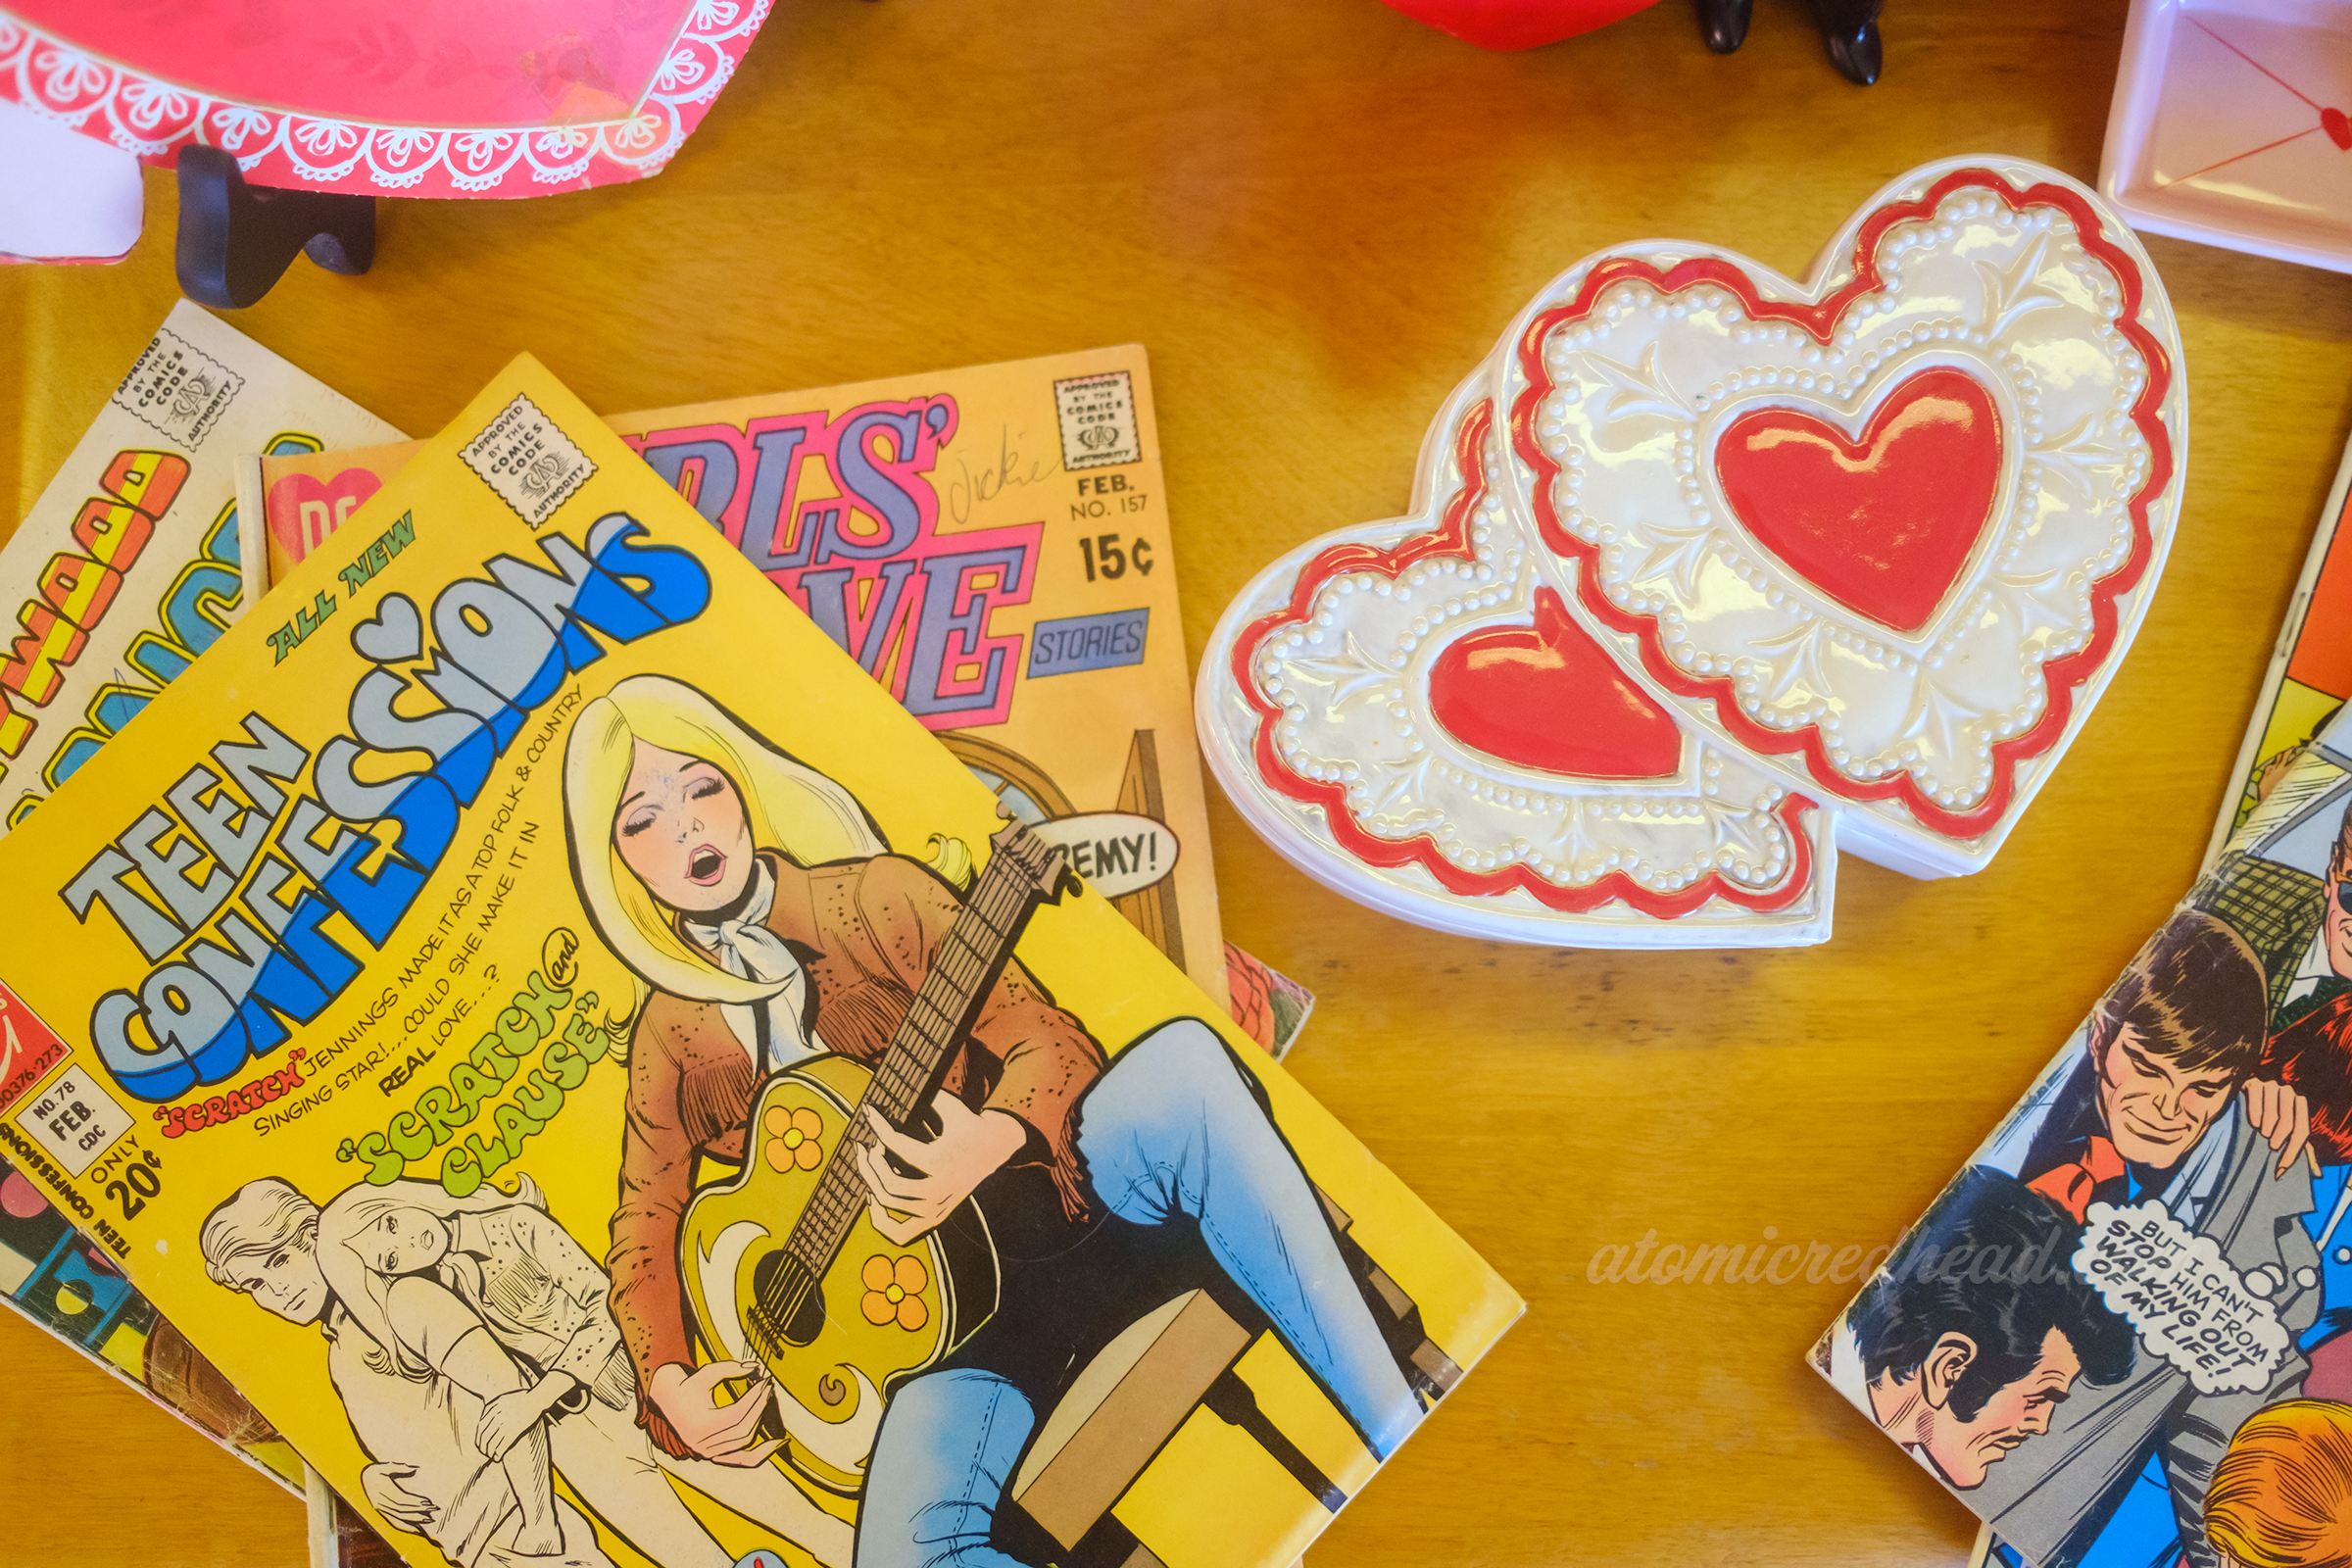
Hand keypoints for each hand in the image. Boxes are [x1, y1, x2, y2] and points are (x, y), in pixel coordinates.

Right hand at [360, 1461, 436, 1531]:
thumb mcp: (386, 1466)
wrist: (362, 1478)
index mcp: (382, 1491)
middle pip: (402, 1510)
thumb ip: (400, 1468)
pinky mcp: (382, 1513)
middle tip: (434, 1509)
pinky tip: (417, 1529)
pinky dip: (406, 1527)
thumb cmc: (377, 1470)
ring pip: (399, 1517)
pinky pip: (394, 1522)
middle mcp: (380, 1503)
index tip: (427, 1502)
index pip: (401, 1500)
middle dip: (419, 1510)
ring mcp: (381, 1509)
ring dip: (414, 1520)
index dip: (414, 1502)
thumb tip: (414, 1468)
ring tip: (429, 1519)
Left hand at [476, 1383, 556, 1459]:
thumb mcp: (503, 1398)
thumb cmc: (522, 1399)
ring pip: (492, 1442)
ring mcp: (506, 1423)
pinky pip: (503, 1444)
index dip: (478, 1437)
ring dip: (489, 1452)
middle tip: (483, 1452)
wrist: (536, 1399)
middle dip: (482, 1446)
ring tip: (490, 1456)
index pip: (480, 1426)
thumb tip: (482, 1419)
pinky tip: (498, 1457)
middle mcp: (498, 1416)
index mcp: (494, 1408)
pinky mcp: (515, 1430)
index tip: (479, 1443)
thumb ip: (492, 1407)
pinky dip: (499, 1453)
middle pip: (485, 1435)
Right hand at [647, 1360, 782, 1466]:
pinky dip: (759, 1454)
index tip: (765, 1382)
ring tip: (769, 1402)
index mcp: (699, 1425)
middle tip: (769, 1388)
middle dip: (760, 1407)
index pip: (737, 1413)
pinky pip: (741, 1459)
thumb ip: (731, 1368)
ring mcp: (708, 1453)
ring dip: (760, 1422)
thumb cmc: (690, 1386)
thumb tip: (756, 1366)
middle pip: (743, 1428)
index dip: (755, 1398)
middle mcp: (703, 1444)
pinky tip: (775, 1444)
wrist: (670, 1402)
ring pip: (744, 1441)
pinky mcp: (714, 1456)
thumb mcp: (707, 1373)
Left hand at [857, 1096, 1027, 1245]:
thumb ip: (926, 1097)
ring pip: (890, 1204)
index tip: (868, 1112)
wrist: (996, 1148)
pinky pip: (901, 1234)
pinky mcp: (935, 1218)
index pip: (896, 1145)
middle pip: (889, 1183)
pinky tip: (873, 1200)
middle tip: (865, 1145)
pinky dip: (881, 1221)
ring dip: (871, 1184)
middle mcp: (940, 1189)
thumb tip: (896, 1085)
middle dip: (870, 1162)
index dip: (877, 1126)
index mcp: (941, 1161)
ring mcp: (937, 1208)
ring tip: (867, 1166)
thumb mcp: (952, 1107)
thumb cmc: (970, 1125)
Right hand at [2243, 1077, 2314, 1178]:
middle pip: (2289, 1120)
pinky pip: (2258, 1099)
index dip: (2293, 1150)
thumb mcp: (2282, 1137)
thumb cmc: (2262, 1125)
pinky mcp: (2254, 1083)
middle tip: (2272, 1147)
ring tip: (2262, 1133)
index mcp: (2300, 1106)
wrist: (2234, 1104)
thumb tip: (2307, 1175)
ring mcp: (2271, 1085)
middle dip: (2280, 1136)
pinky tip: (2253, 1123)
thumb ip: (2296, 1153)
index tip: (2282, 1166)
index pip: (2302, 1130)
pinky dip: (2255, 1113)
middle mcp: (2289, 1093)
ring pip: (2273, 1111)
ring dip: (2268, 1126)